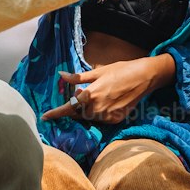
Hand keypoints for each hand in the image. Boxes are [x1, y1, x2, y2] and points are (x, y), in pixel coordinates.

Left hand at [41, 60, 165, 124]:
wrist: (144, 77)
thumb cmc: (121, 70)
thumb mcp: (98, 71)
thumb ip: (78, 77)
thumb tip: (61, 75)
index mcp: (90, 95)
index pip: (68, 107)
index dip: (55, 113)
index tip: (45, 117)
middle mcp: (97, 108)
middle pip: (78, 113)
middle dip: (76, 107)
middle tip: (82, 95)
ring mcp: (107, 116)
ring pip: (89, 117)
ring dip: (87, 110)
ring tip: (99, 95)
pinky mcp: (115, 119)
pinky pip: (101, 119)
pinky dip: (99, 112)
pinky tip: (108, 101)